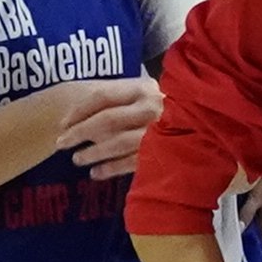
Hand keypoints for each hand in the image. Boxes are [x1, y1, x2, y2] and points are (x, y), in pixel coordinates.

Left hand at [45, 76, 166, 176]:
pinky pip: (130, 162)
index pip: (103, 96)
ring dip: (93, 152)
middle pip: (107, 119)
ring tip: (77, 160)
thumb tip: (79, 118)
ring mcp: (159, 132)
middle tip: (61, 144)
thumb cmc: (166, 112)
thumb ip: (120, 102)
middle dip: (80, 132)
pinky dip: (110, 168)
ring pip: (117, 142)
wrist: (201, 127)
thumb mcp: (145, 97)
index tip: (62, 124)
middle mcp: (152, 107)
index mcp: (143, 89)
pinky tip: (96, 173)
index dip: (79, 110)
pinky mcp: (163, 153)